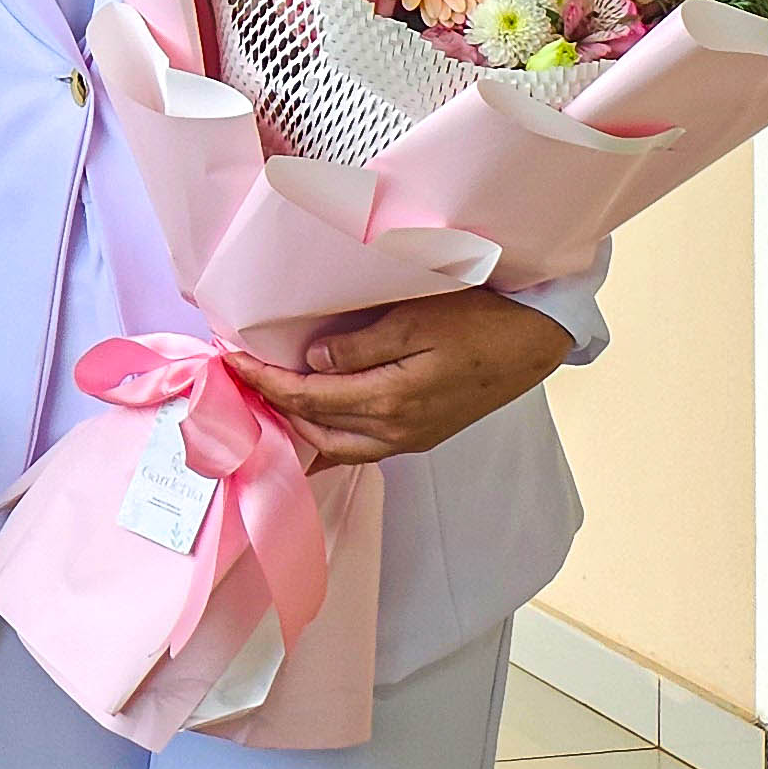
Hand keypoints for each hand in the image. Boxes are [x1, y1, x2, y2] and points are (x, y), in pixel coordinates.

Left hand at [228, 288, 575, 467]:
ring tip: (267, 398)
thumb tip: (313, 364)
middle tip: (240, 377)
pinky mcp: (421, 435)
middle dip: (273, 405)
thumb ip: (359, 347)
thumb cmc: (480, 321)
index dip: (265, 381)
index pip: (308, 398)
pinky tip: (310, 433)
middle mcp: (397, 430)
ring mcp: (411, 438)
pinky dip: (329, 440)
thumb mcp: (414, 320)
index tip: (233, 361)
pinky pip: (362, 448)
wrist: (534, 341)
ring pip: (337, 445)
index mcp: (392, 400)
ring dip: (298, 425)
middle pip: (316, 427)